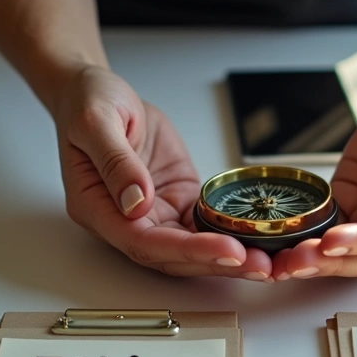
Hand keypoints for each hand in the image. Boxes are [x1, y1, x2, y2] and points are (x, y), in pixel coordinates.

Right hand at [52, 66, 272, 278]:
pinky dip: (230, 234)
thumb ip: (115, 162)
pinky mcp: (176, 200)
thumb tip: (137, 202)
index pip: (144, 243)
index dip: (187, 251)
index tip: (226, 249)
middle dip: (217, 262)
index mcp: (96, 208)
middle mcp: (126, 220)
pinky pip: (203, 225)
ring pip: (191, 248)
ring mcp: (153, 213)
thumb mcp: (95, 121)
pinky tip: (258, 239)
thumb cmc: (88, 104)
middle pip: (173, 256)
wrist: (99, 92)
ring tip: (268, 261)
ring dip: (228, 257)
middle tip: (259, 264)